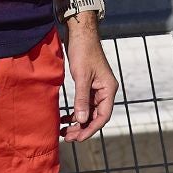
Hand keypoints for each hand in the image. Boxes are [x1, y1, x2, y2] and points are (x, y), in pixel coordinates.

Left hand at [61, 26, 116, 141]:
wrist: (80, 34)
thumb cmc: (83, 52)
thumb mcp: (81, 77)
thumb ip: (82, 99)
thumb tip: (81, 121)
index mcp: (108, 89)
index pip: (102, 116)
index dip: (90, 129)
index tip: (77, 138)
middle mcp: (105, 91)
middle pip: (95, 117)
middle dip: (82, 128)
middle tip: (67, 137)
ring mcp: (97, 89)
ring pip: (88, 112)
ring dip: (77, 122)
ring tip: (64, 131)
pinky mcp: (88, 86)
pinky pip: (83, 104)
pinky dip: (75, 112)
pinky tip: (64, 118)